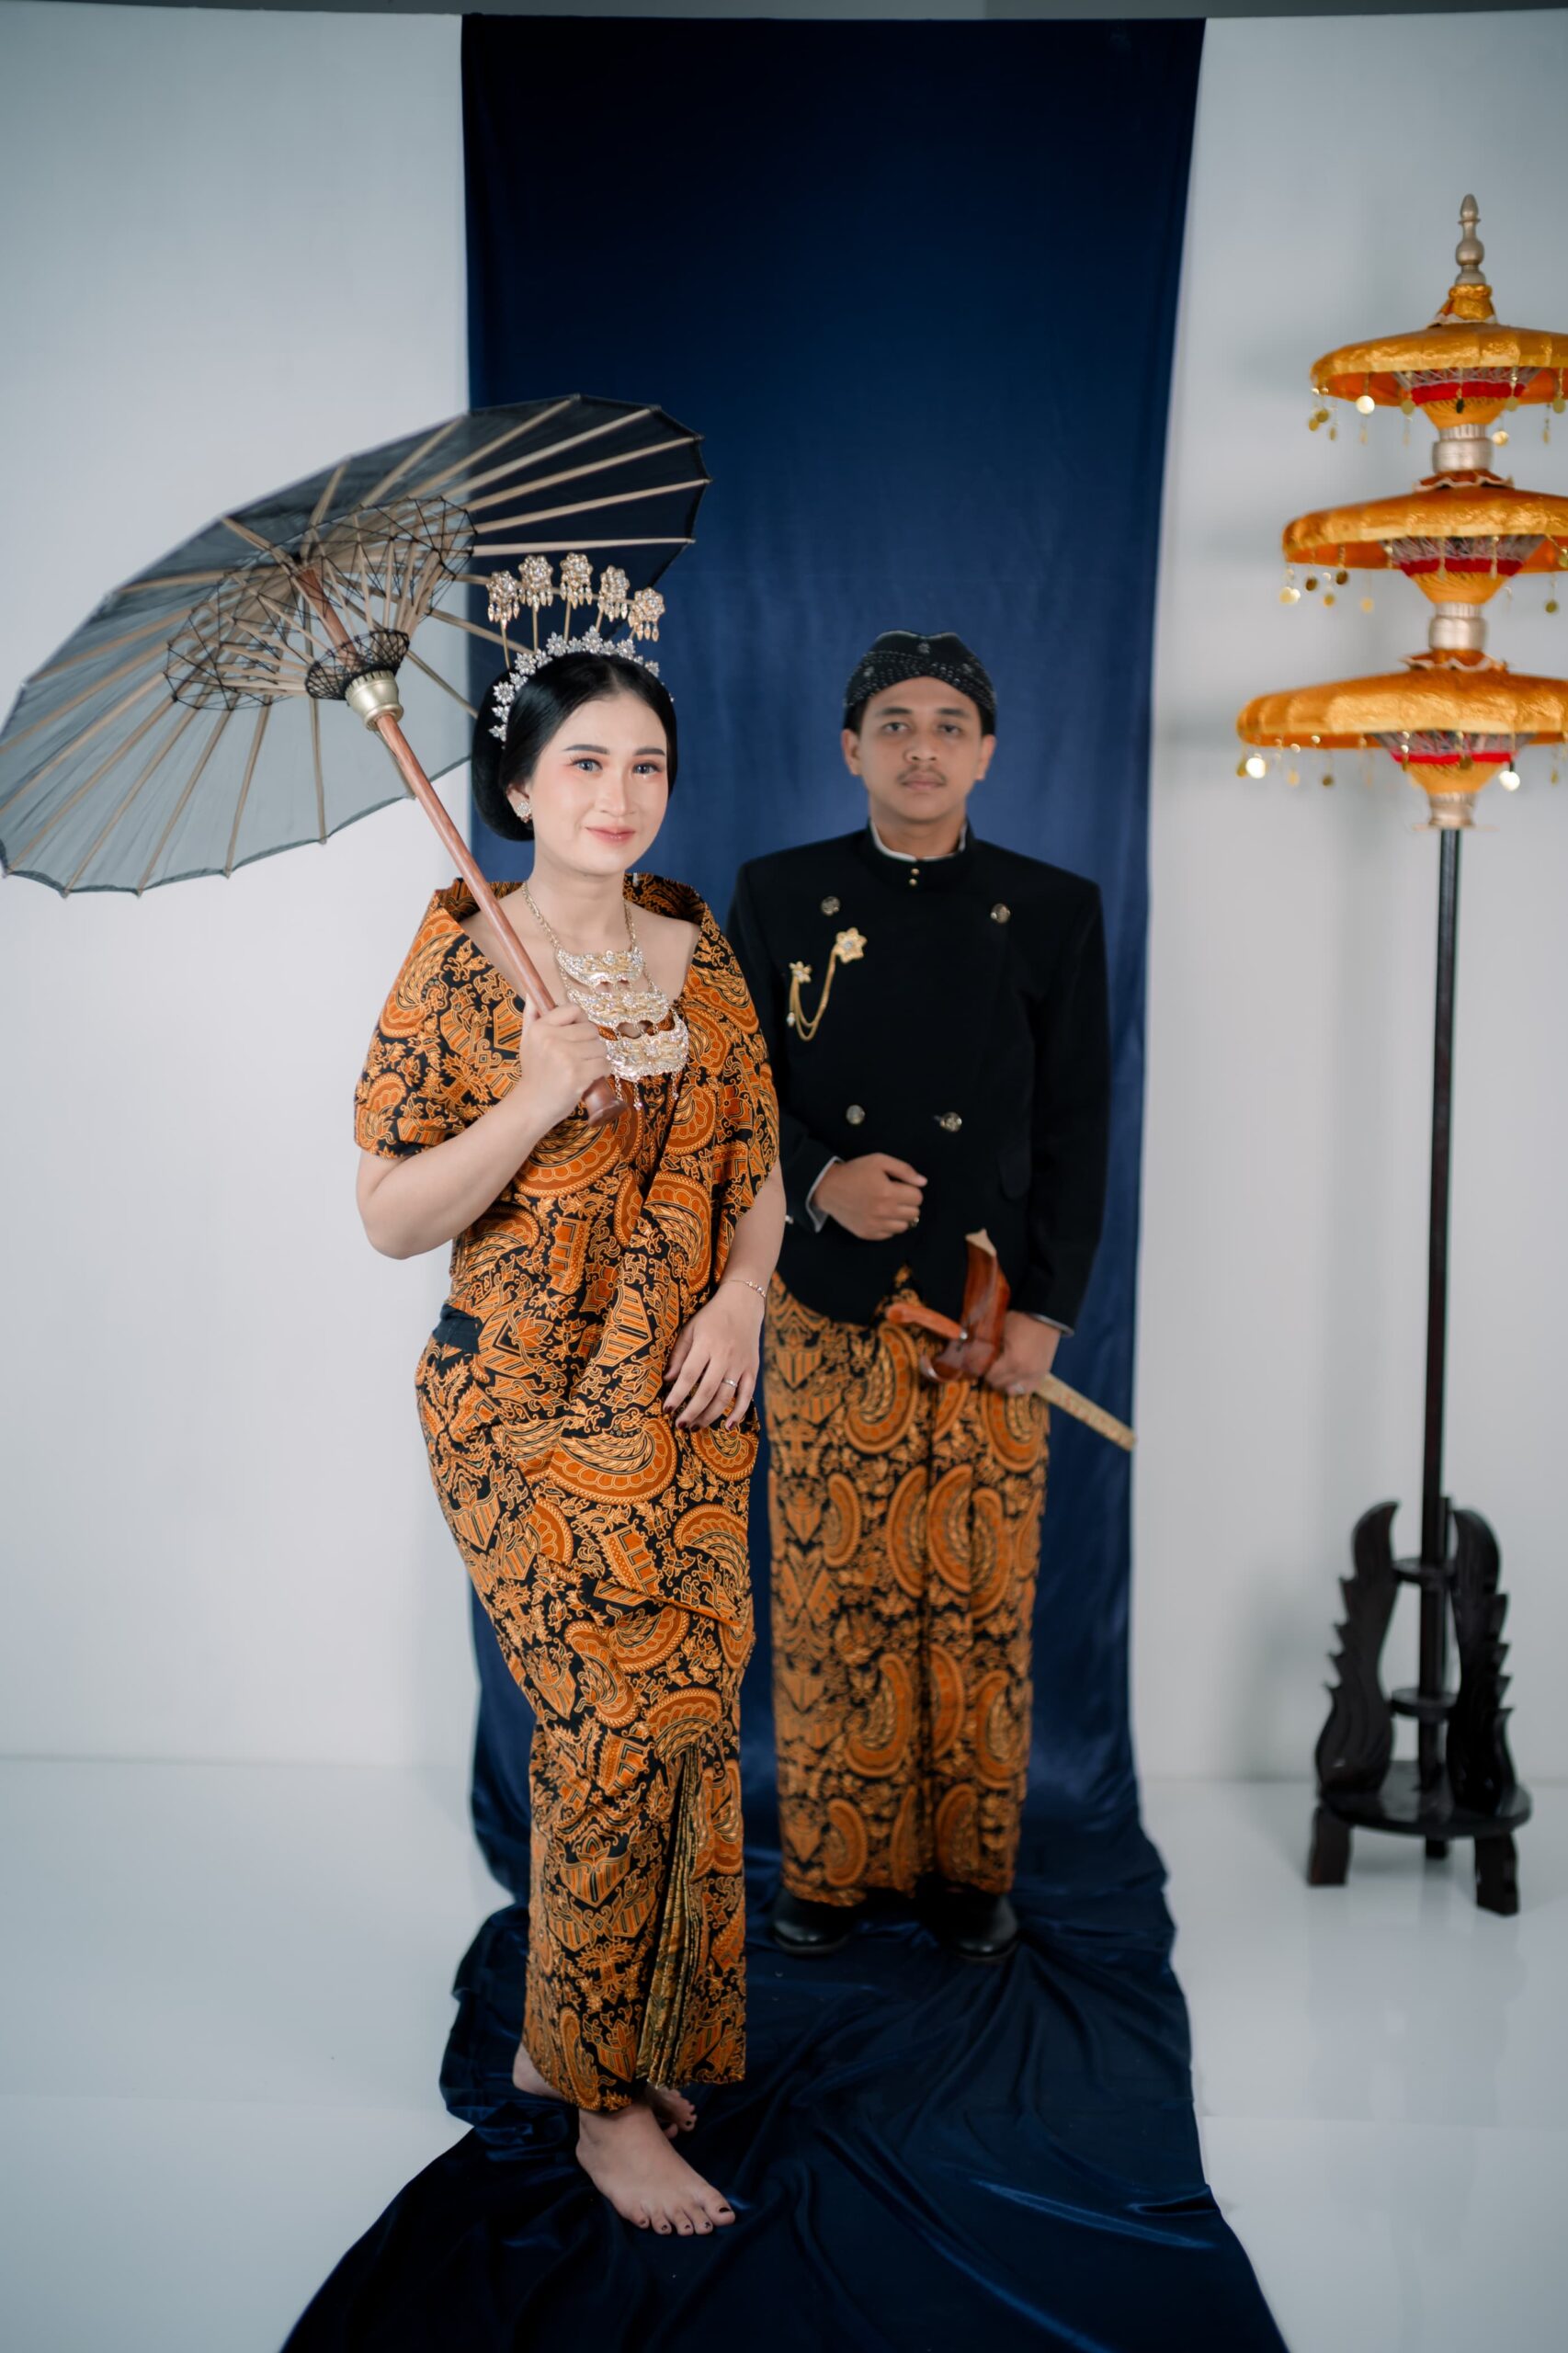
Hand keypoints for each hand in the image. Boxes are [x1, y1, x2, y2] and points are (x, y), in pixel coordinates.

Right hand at [512, 997, 611, 1132]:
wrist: (532, 1105)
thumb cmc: (534, 1072)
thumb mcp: (527, 1041)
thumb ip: (532, 1016)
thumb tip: (532, 993)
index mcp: (540, 1028)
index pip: (574, 1009)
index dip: (580, 1021)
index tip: (576, 1035)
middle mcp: (551, 1039)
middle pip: (591, 1029)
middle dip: (590, 1043)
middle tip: (579, 1057)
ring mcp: (565, 1057)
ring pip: (600, 1047)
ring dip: (597, 1058)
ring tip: (582, 1068)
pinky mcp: (577, 1074)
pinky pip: (604, 1064)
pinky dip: (602, 1072)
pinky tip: (589, 1077)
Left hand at [663, 1284, 763, 1428]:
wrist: (743, 1304)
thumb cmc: (711, 1318)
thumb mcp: (690, 1329)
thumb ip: (679, 1354)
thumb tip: (668, 1380)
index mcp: (706, 1344)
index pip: (689, 1375)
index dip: (677, 1394)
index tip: (667, 1409)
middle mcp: (725, 1356)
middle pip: (707, 1390)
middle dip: (692, 1411)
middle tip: (680, 1425)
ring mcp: (740, 1364)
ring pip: (725, 1396)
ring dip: (709, 1415)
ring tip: (695, 1427)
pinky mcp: (752, 1369)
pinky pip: (747, 1395)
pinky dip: (739, 1412)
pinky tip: (728, 1426)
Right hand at [813, 1154, 926, 1240]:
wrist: (828, 1187)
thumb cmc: (855, 1172)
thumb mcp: (879, 1161)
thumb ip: (904, 1170)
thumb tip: (923, 1182)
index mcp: (888, 1192)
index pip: (918, 1198)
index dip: (911, 1190)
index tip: (901, 1186)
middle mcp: (883, 1212)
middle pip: (913, 1213)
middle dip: (908, 1203)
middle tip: (895, 1195)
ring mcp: (875, 1225)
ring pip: (904, 1227)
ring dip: (900, 1216)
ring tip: (888, 1206)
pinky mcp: (867, 1234)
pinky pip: (889, 1234)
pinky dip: (888, 1225)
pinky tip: (879, 1215)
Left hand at [983, 1312, 1060, 1396]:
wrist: (1046, 1315)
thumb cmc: (1020, 1320)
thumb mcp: (1000, 1331)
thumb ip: (987, 1347)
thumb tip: (973, 1356)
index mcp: (1013, 1361)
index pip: (991, 1377)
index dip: (983, 1371)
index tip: (979, 1365)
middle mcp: (1025, 1373)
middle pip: (1001, 1385)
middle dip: (992, 1378)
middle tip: (988, 1368)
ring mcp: (1036, 1375)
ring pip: (1014, 1391)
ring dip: (1005, 1384)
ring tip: (1001, 1374)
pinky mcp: (1043, 1373)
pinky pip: (1029, 1389)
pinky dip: (1019, 1385)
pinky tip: (1014, 1377)